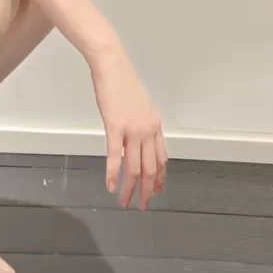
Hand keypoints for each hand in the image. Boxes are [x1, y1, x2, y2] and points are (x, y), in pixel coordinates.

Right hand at [91, 55, 167, 209]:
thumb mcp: (140, 105)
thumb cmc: (123, 82)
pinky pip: (115, 156)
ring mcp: (132, 130)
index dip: (158, 178)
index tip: (155, 191)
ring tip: (125, 202)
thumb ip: (142, 123)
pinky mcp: (115, 127)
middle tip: (142, 205)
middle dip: (146, 190)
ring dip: (130, 188)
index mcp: (155, 125)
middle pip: (149, 168)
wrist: (112, 66)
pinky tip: (111, 186)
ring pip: (134, 167)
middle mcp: (147, 130)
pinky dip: (113, 174)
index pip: (161, 159)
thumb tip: (139, 137)